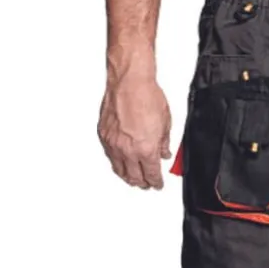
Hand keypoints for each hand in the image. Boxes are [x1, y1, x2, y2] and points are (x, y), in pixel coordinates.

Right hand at [98, 73, 171, 189]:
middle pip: (134, 176)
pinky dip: (116, 163)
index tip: (157, 184)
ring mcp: (113, 144)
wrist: (129, 82)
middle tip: (146, 184)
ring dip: (127, 177)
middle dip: (142, 183)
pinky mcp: (104, 136)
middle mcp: (128, 150)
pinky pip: (109, 156)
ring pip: (119, 170)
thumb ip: (164, 142)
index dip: (156, 182)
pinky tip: (119, 163)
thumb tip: (164, 152)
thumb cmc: (146, 97)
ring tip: (132, 179)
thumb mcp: (165, 123)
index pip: (151, 174)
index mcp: (146, 148)